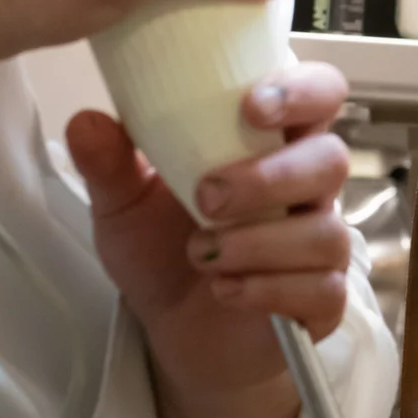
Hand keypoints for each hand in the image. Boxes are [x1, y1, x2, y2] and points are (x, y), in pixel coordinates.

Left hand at [70, 60, 355, 400]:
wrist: (173, 327)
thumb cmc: (161, 248)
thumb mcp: (123, 203)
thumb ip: (109, 163)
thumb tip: (86, 123)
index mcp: (272, 141)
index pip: (321, 93)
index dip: (302, 91)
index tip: (253, 107)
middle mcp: (308, 187)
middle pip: (331, 160)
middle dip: (269, 178)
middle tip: (205, 199)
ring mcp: (322, 244)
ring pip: (326, 232)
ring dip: (258, 242)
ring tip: (199, 254)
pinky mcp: (323, 300)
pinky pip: (322, 290)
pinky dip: (268, 289)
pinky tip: (224, 290)